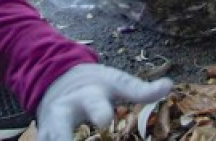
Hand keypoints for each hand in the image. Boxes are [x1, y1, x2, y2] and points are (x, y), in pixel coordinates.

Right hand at [36, 63, 171, 140]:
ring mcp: (50, 130)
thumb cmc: (94, 86)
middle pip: (60, 130)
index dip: (100, 113)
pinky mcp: (46, 138)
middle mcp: (63, 113)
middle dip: (63, 139)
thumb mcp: (115, 83)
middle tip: (82, 133)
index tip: (104, 120)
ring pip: (51, 140)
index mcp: (86, 96)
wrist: (58, 81)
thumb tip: (169, 85)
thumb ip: (139, 90)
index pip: (95, 104)